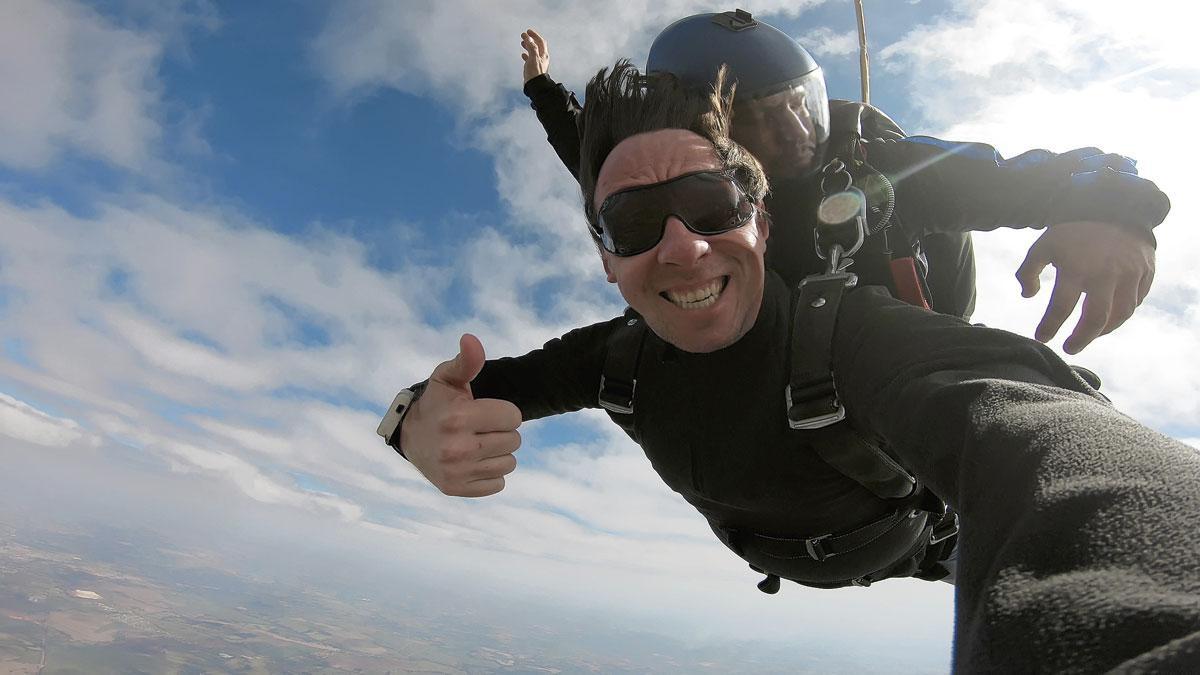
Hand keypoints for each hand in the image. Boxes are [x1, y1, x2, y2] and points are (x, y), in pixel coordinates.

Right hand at [399, 334, 521, 496]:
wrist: (410, 437)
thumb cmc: (437, 403)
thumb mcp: (448, 378)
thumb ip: (466, 361)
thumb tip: (471, 339)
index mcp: (458, 418)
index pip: (514, 417)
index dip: (503, 412)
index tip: (485, 411)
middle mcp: (457, 448)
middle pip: (514, 441)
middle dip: (502, 432)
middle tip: (480, 428)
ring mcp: (456, 472)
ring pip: (509, 463)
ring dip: (499, 453)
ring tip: (477, 444)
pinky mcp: (456, 489)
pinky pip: (498, 483)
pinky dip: (490, 473)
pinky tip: (474, 462)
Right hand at [520, 28, 549, 82]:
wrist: (535, 86)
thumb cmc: (535, 72)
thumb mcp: (533, 58)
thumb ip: (531, 47)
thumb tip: (527, 37)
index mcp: (543, 55)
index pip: (540, 41)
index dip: (534, 35)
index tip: (528, 31)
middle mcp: (541, 58)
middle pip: (537, 46)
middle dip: (531, 39)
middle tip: (524, 35)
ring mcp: (537, 63)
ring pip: (533, 52)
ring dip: (528, 46)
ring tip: (522, 43)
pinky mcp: (533, 68)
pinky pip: (530, 59)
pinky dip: (526, 55)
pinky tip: (522, 55)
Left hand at [1015, 221, 1155, 353]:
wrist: (1111, 204)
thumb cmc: (1072, 229)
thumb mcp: (1043, 245)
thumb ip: (1029, 271)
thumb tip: (1027, 295)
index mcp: (1076, 269)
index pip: (1060, 308)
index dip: (1049, 326)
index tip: (1041, 337)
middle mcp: (1105, 275)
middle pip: (1095, 319)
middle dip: (1081, 338)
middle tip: (1069, 348)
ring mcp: (1129, 274)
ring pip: (1121, 314)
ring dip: (1105, 330)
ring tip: (1090, 335)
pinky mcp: (1145, 271)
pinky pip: (1137, 301)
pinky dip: (1124, 313)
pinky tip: (1111, 317)